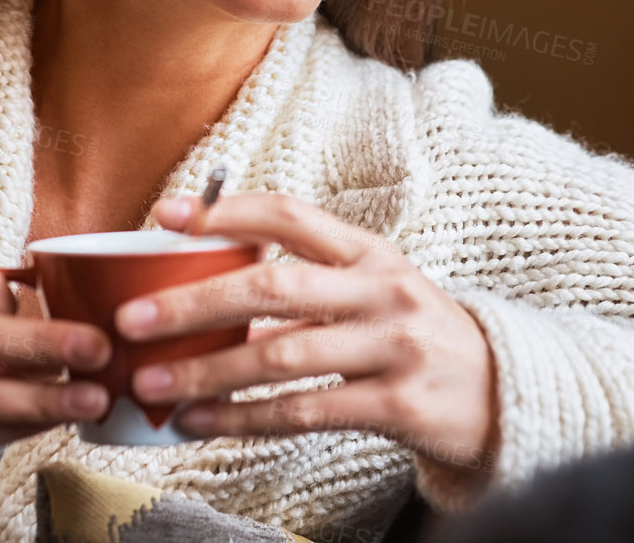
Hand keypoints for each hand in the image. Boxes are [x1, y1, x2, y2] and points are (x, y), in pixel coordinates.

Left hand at [119, 192, 499, 480]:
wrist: (501, 394)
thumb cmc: (414, 337)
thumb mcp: (374, 290)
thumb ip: (307, 283)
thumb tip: (205, 286)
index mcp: (370, 252)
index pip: (290, 216)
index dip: (225, 212)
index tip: (165, 216)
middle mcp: (383, 290)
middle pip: (274, 288)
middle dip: (194, 301)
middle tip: (132, 317)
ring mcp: (394, 346)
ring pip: (280, 356)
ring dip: (207, 370)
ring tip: (152, 381)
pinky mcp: (398, 404)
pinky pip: (304, 411)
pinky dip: (244, 419)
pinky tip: (200, 421)